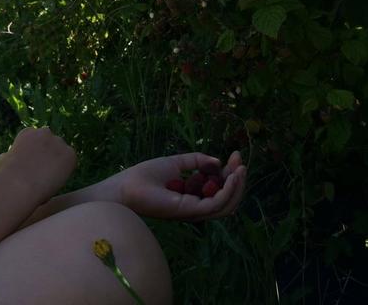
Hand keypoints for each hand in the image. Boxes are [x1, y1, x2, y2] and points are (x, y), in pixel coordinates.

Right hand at [0, 127, 76, 202]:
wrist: (20, 184)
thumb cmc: (6, 176)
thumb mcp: (0, 162)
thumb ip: (8, 156)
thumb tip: (7, 157)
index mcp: (28, 132)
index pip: (37, 141)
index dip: (35, 155)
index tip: (31, 167)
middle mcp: (44, 132)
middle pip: (51, 144)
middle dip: (49, 156)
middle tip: (43, 173)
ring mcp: (58, 142)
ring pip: (61, 154)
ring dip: (58, 163)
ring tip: (50, 180)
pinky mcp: (70, 154)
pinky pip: (70, 162)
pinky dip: (66, 171)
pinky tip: (56, 180)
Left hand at [112, 151, 246, 220]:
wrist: (126, 186)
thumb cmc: (145, 176)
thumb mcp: (175, 163)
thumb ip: (195, 161)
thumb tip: (217, 161)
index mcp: (193, 198)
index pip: (219, 190)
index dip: (230, 173)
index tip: (236, 155)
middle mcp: (195, 208)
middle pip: (227, 199)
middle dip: (238, 180)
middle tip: (240, 160)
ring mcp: (193, 211)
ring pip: (226, 205)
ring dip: (237, 186)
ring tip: (240, 168)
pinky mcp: (189, 211)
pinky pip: (216, 204)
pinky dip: (227, 191)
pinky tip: (231, 175)